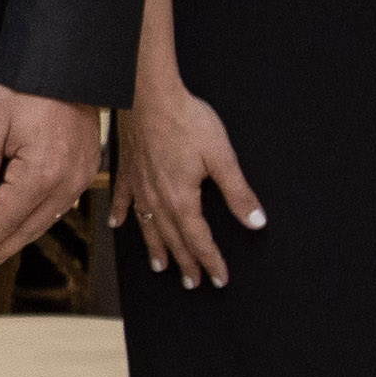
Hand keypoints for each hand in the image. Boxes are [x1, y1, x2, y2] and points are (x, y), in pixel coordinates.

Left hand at [0, 84, 101, 274]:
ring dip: (20, 237)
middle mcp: (66, 182)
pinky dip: (39, 219)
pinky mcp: (88, 167)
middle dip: (0, 248)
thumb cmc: (25, 87)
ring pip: (46, 219)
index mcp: (40, 174)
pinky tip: (26, 224)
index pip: (5, 220)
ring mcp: (81, 176)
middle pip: (27, 228)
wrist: (67, 62)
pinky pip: (60, 204)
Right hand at [121, 75, 262, 284]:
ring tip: (161, 266)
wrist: (147, 93)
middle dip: (186, 263)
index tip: (219, 278)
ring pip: (148, 226)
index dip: (211, 261)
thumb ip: (238, 192)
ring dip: (156, 248)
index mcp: (181, 199)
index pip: (199, 240)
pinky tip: (119, 225)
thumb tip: (256, 221)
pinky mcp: (128, 169)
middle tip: (193, 283)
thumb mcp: (220, 156)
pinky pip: (124, 198)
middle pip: (173, 239)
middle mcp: (157, 198)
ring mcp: (139, 185)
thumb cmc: (185, 120)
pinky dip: (123, 214)